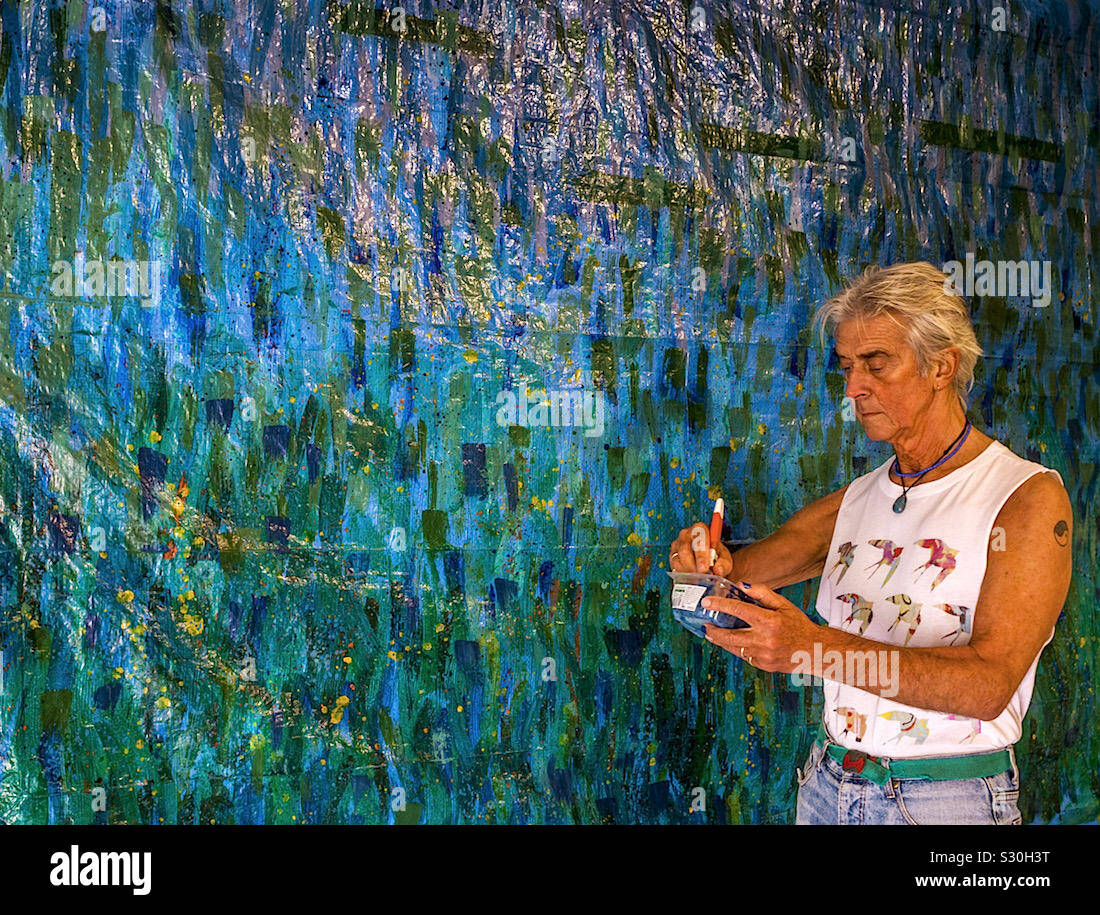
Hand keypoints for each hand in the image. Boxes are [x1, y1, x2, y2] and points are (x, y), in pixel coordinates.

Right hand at [669, 523, 732, 575]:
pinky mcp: (672, 555)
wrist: (709, 560)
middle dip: (693, 565)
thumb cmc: (716, 556)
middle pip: (685, 550)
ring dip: (688, 571)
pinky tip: (691, 578)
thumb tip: (717, 570)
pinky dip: (683, 574)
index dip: (701, 555)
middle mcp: (686, 534)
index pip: (699, 538)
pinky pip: (674, 566)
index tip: (705, 568)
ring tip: (698, 579)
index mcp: (700, 529)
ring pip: (678, 559)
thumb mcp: (725, 558)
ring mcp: (677, 544)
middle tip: (700, 576)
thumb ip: (724, 564)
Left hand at [700, 581, 818, 672]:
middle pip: (729, 636)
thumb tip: (742, 586)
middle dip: (713, 630)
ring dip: (721, 641)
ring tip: (712, 633)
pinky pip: (744, 656)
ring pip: (734, 648)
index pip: (739, 610)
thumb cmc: (798, 624)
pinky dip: (736, 648)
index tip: (707, 602)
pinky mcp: (764, 665)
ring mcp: (763, 655)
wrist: (814, 650)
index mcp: (769, 621)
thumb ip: (762, 593)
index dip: (720, 605)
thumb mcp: (783, 604)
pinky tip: (732, 642)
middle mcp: (765, 639)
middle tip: (704, 624)